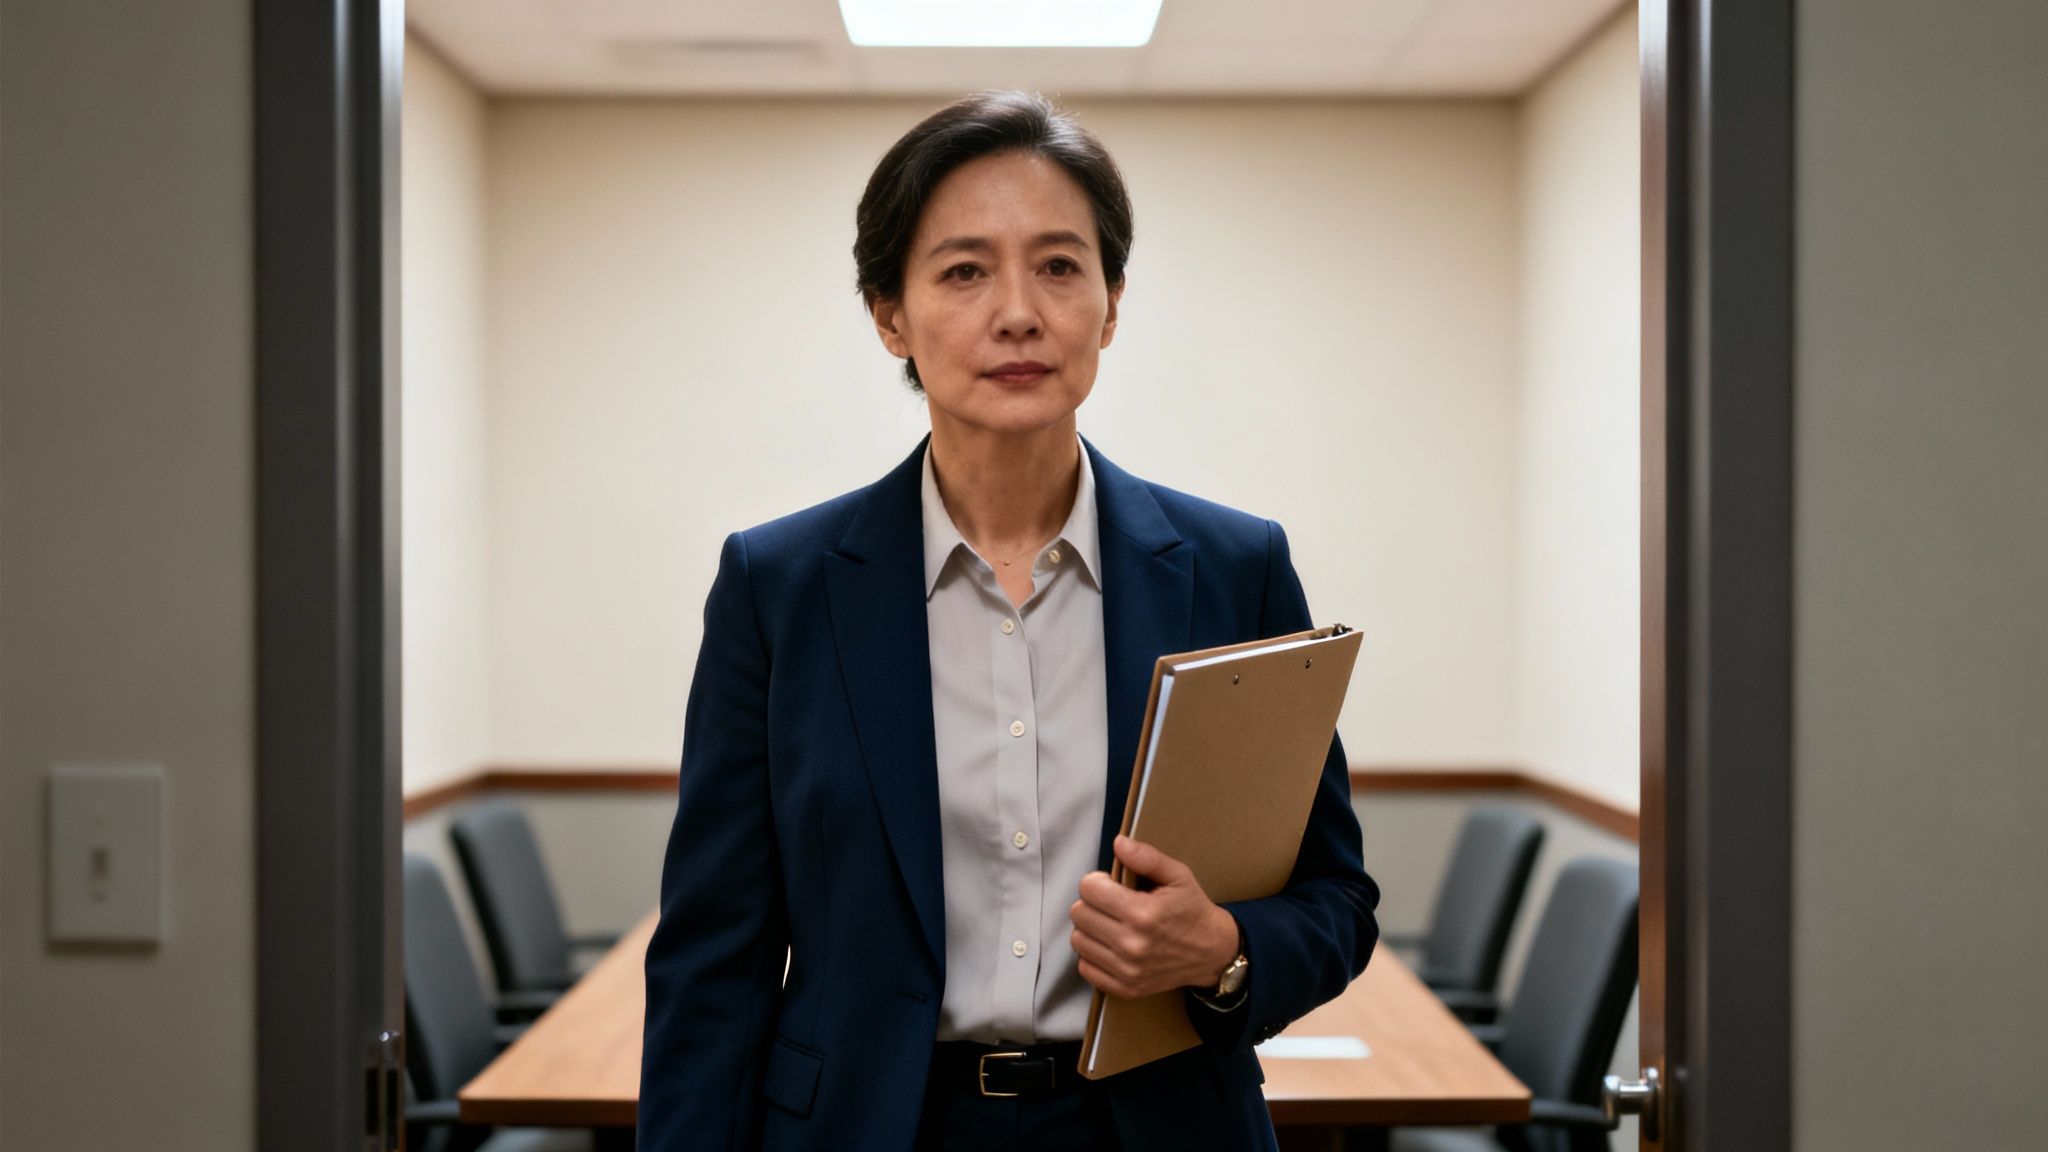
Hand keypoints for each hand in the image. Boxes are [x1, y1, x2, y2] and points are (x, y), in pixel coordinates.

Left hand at [1069, 835, 1241, 998]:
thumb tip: (1119, 843)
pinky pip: (1086, 968)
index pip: (1089, 889)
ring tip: (1112, 923)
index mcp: (1143, 913)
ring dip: (1090, 928)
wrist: (1212, 953)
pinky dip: (1094, 954)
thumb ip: (1147, 858)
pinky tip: (1111, 945)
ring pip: (1079, 940)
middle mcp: (1132, 944)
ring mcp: (1127, 970)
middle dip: (1092, 903)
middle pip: (1079, 914)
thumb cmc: (1192, 910)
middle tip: (1111, 903)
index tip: (1111, 884)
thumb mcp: (1178, 876)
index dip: (1097, 881)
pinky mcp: (1125, 988)